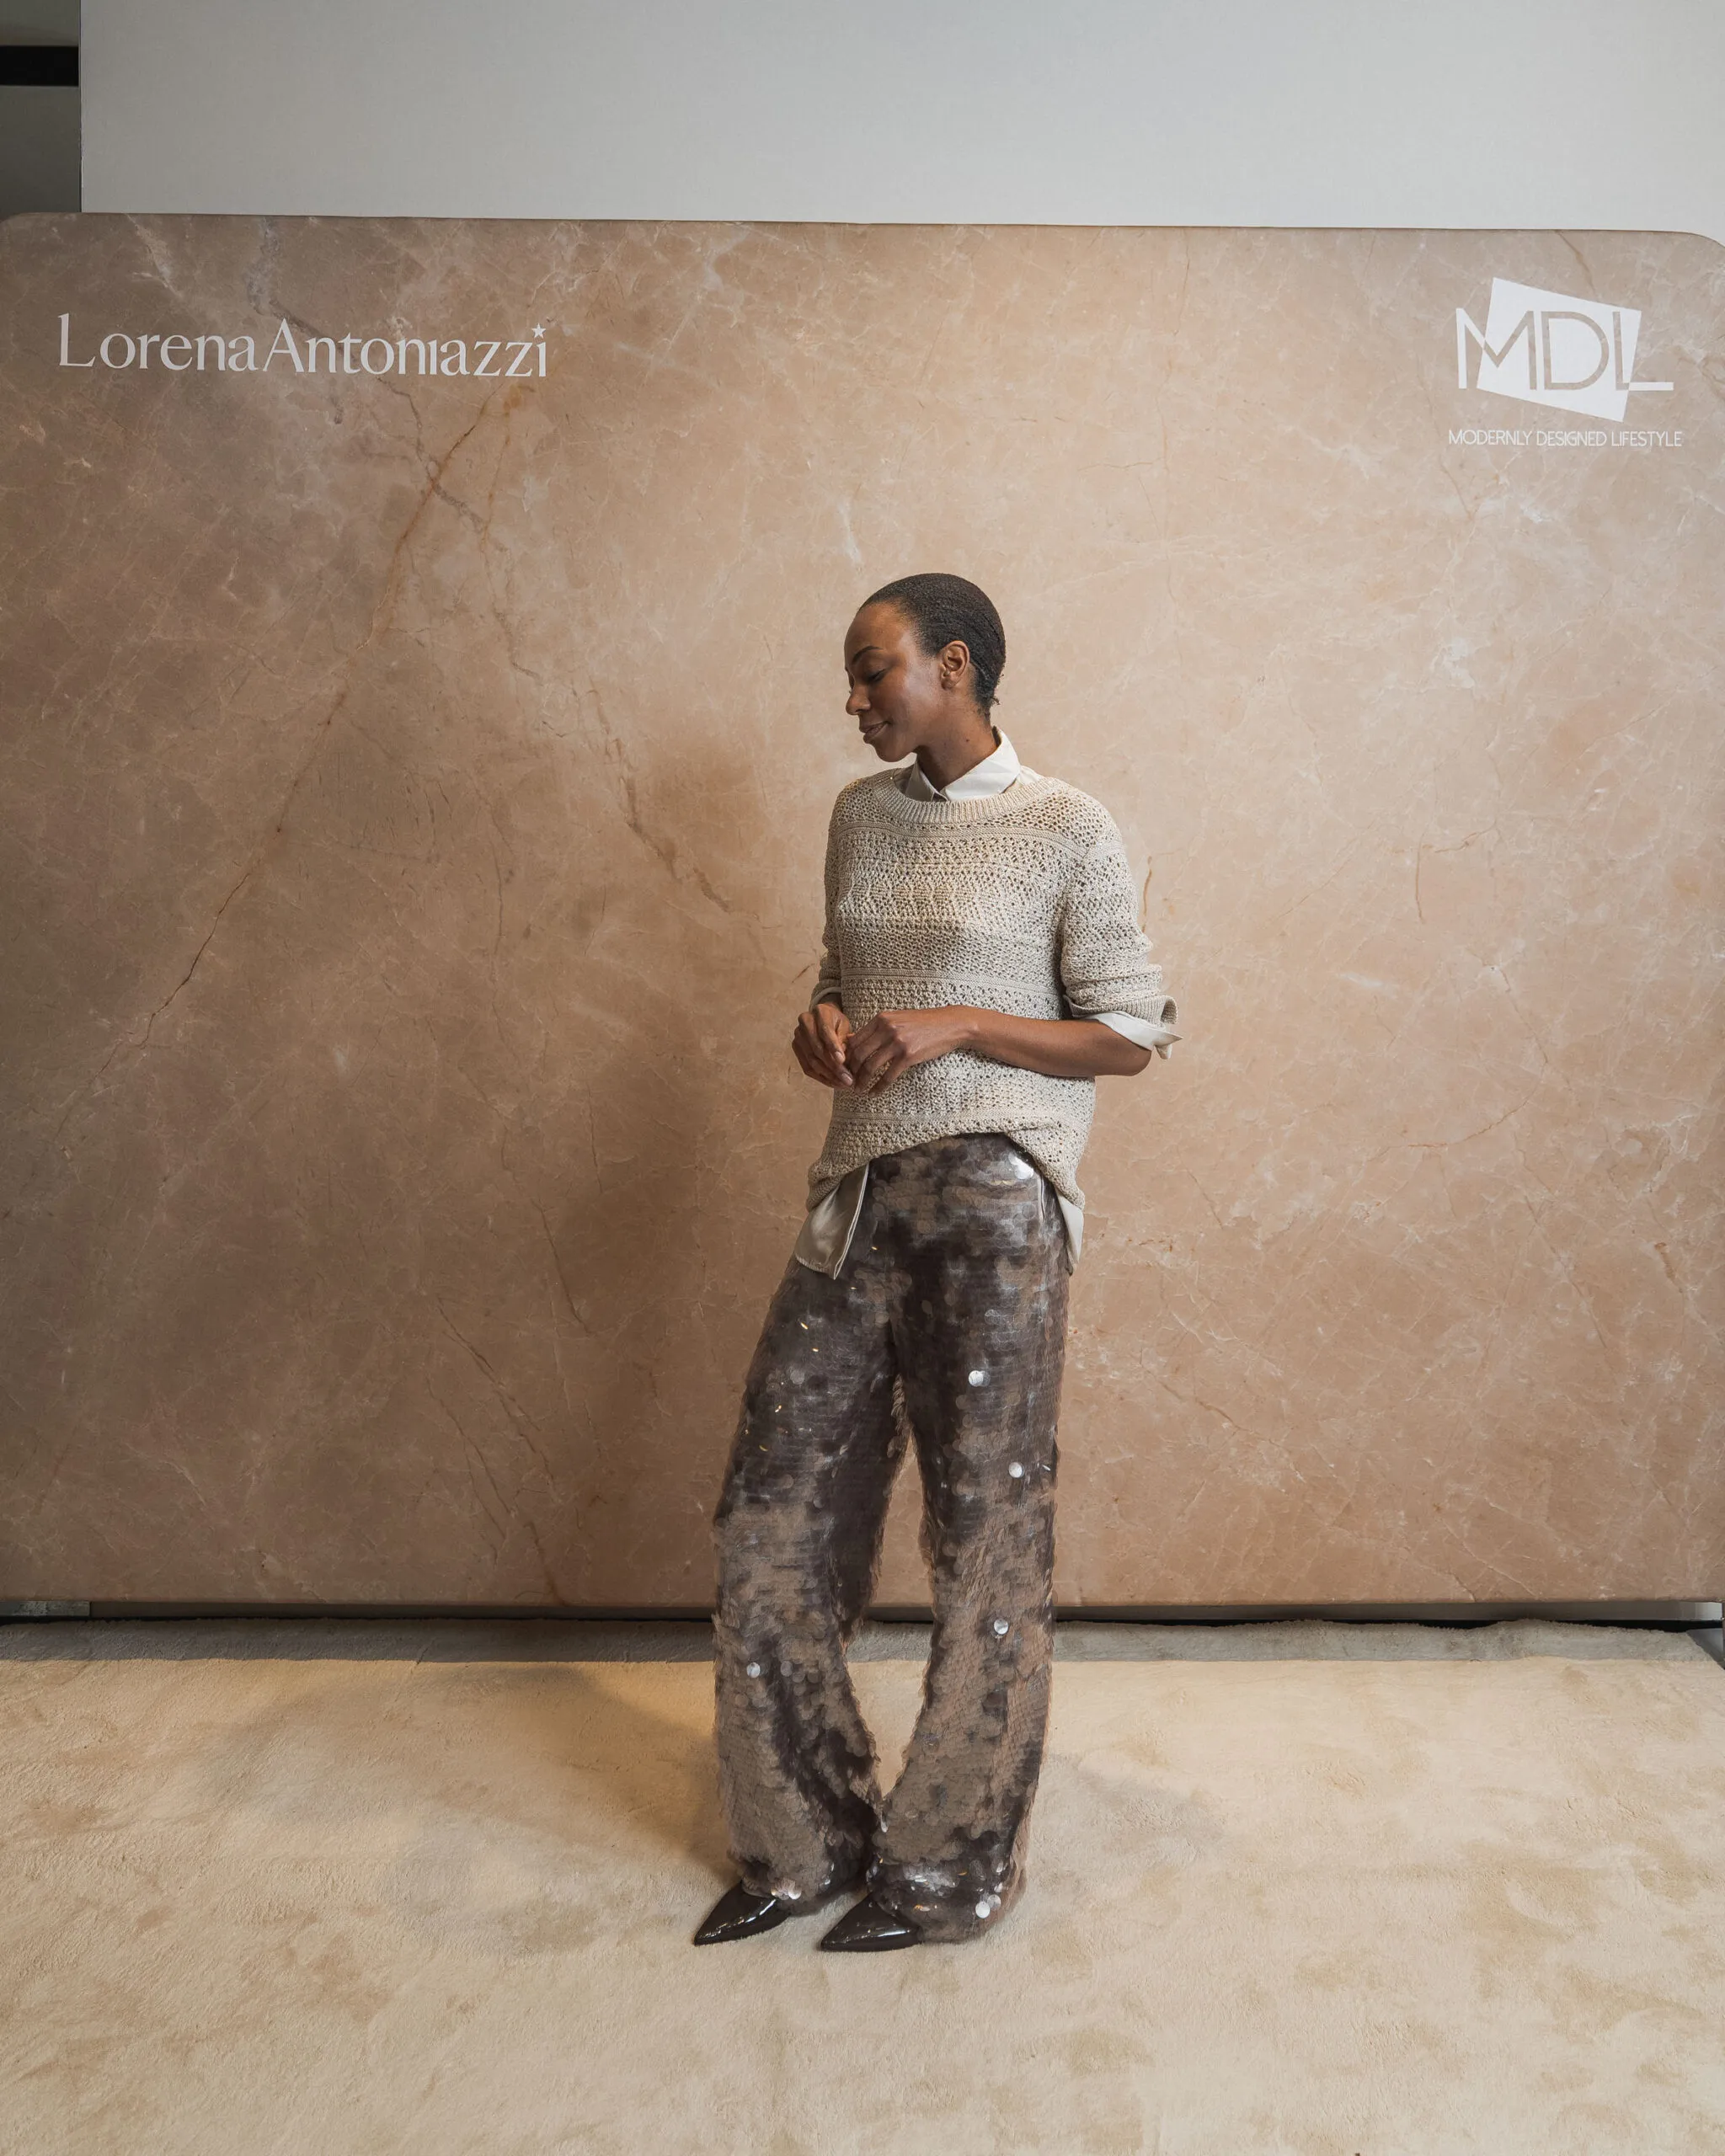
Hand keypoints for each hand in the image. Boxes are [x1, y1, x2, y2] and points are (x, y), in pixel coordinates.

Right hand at [792, 1001, 854, 1087]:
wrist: (824, 1018)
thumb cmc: (837, 1023)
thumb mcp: (845, 1026)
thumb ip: (845, 1040)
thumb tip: (843, 1060)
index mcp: (820, 1012)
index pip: (825, 1031)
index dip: (833, 1047)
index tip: (843, 1061)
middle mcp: (805, 1022)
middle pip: (817, 1049)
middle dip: (834, 1067)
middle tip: (848, 1079)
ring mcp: (798, 1036)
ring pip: (812, 1061)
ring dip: (829, 1076)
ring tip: (843, 1084)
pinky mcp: (796, 1048)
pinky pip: (807, 1068)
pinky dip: (821, 1078)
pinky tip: (834, 1083)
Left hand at [844, 1007, 975, 1092]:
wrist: (950, 1024)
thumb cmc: (923, 1023)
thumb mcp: (898, 1019)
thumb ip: (877, 1028)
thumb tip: (853, 1040)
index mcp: (881, 1019)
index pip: (855, 1039)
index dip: (846, 1056)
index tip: (845, 1067)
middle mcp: (887, 1029)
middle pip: (859, 1054)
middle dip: (851, 1070)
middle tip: (848, 1081)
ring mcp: (897, 1042)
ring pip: (870, 1066)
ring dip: (862, 1081)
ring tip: (858, 1090)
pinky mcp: (908, 1056)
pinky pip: (887, 1076)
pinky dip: (878, 1087)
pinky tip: (874, 1093)